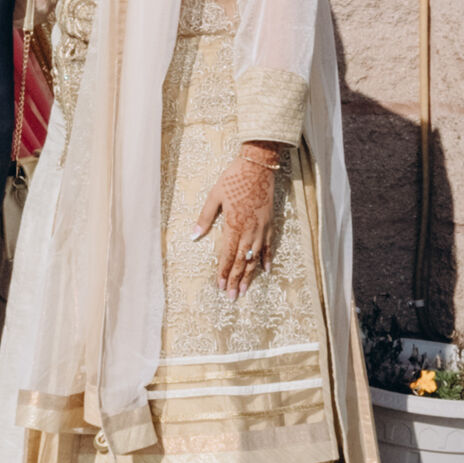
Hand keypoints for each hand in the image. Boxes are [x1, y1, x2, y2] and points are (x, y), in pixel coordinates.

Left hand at [194, 143, 284, 296]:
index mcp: (234, 224)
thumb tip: (193, 235)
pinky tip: (265, 270)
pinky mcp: (270, 223)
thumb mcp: (214, 196)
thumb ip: (205, 217)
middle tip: (232, 297)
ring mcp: (261, 228)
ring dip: (250, 274)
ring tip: (245, 289)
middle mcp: (249, 230)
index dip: (224, 271)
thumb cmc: (233, 178)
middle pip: (242, 260)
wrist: (259, 165)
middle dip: (236, 279)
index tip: (220, 286)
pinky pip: (269, 245)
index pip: (227, 254)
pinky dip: (267, 258)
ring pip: (255, 257)